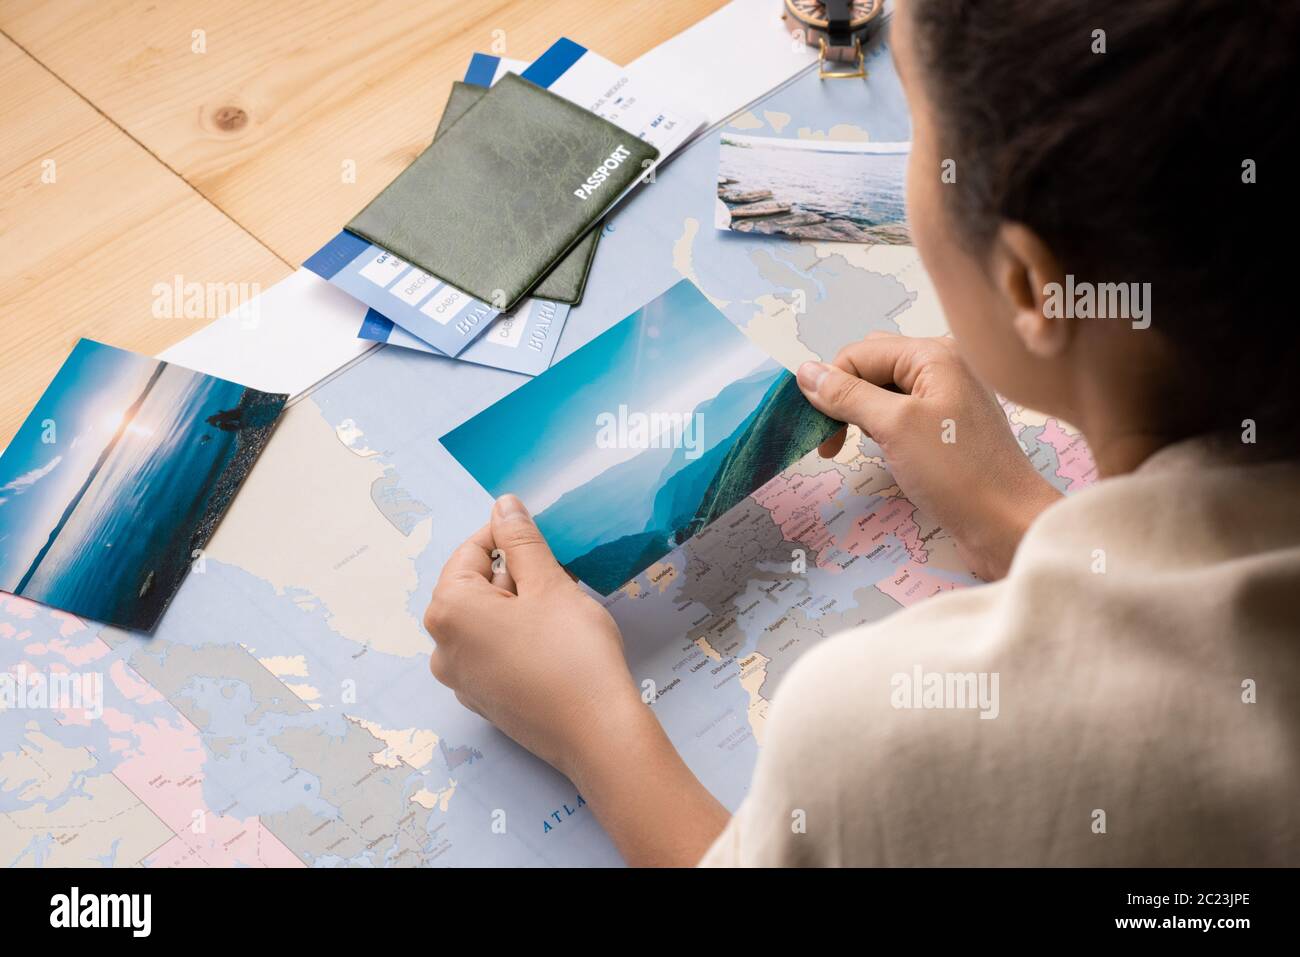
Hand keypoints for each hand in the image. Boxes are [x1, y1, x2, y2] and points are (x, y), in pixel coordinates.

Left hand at [424, 494, 643, 781]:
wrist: (598, 734)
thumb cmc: (573, 654)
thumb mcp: (549, 584)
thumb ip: (521, 541)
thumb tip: (503, 505)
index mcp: (449, 611)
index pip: (471, 551)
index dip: (509, 537)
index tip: (543, 539)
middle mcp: (443, 647)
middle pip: (476, 587)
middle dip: (517, 575)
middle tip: (560, 580)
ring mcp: (462, 680)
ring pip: (487, 621)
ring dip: (520, 607)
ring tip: (562, 613)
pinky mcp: (485, 701)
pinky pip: (494, 653)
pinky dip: (519, 639)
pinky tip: (556, 646)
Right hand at [796, 334, 1060, 579]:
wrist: (1007, 524)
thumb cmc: (957, 472)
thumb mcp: (894, 426)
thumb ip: (847, 394)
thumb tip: (805, 372)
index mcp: (934, 354)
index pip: (859, 354)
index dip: (831, 387)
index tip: (819, 431)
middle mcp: (942, 367)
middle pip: (871, 366)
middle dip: (843, 397)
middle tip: (834, 440)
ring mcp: (947, 398)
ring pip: (884, 391)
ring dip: (860, 415)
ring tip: (858, 447)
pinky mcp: (948, 428)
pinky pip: (901, 413)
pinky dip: (881, 428)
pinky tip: (883, 451)